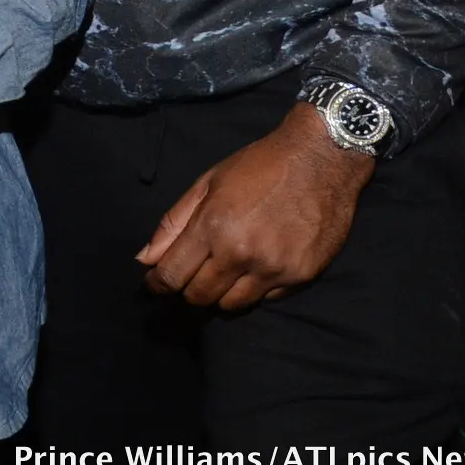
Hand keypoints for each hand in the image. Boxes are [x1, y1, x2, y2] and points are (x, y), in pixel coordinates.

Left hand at [135, 103, 374, 310]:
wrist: (320, 159)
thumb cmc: (258, 166)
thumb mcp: (208, 183)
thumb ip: (174, 223)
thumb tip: (144, 258)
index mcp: (213, 227)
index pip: (173, 274)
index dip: (158, 283)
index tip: (155, 283)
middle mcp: (241, 254)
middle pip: (200, 297)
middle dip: (187, 290)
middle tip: (190, 275)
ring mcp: (274, 269)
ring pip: (232, 305)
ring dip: (219, 294)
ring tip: (222, 272)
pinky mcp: (301, 278)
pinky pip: (266, 300)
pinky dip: (253, 290)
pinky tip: (255, 267)